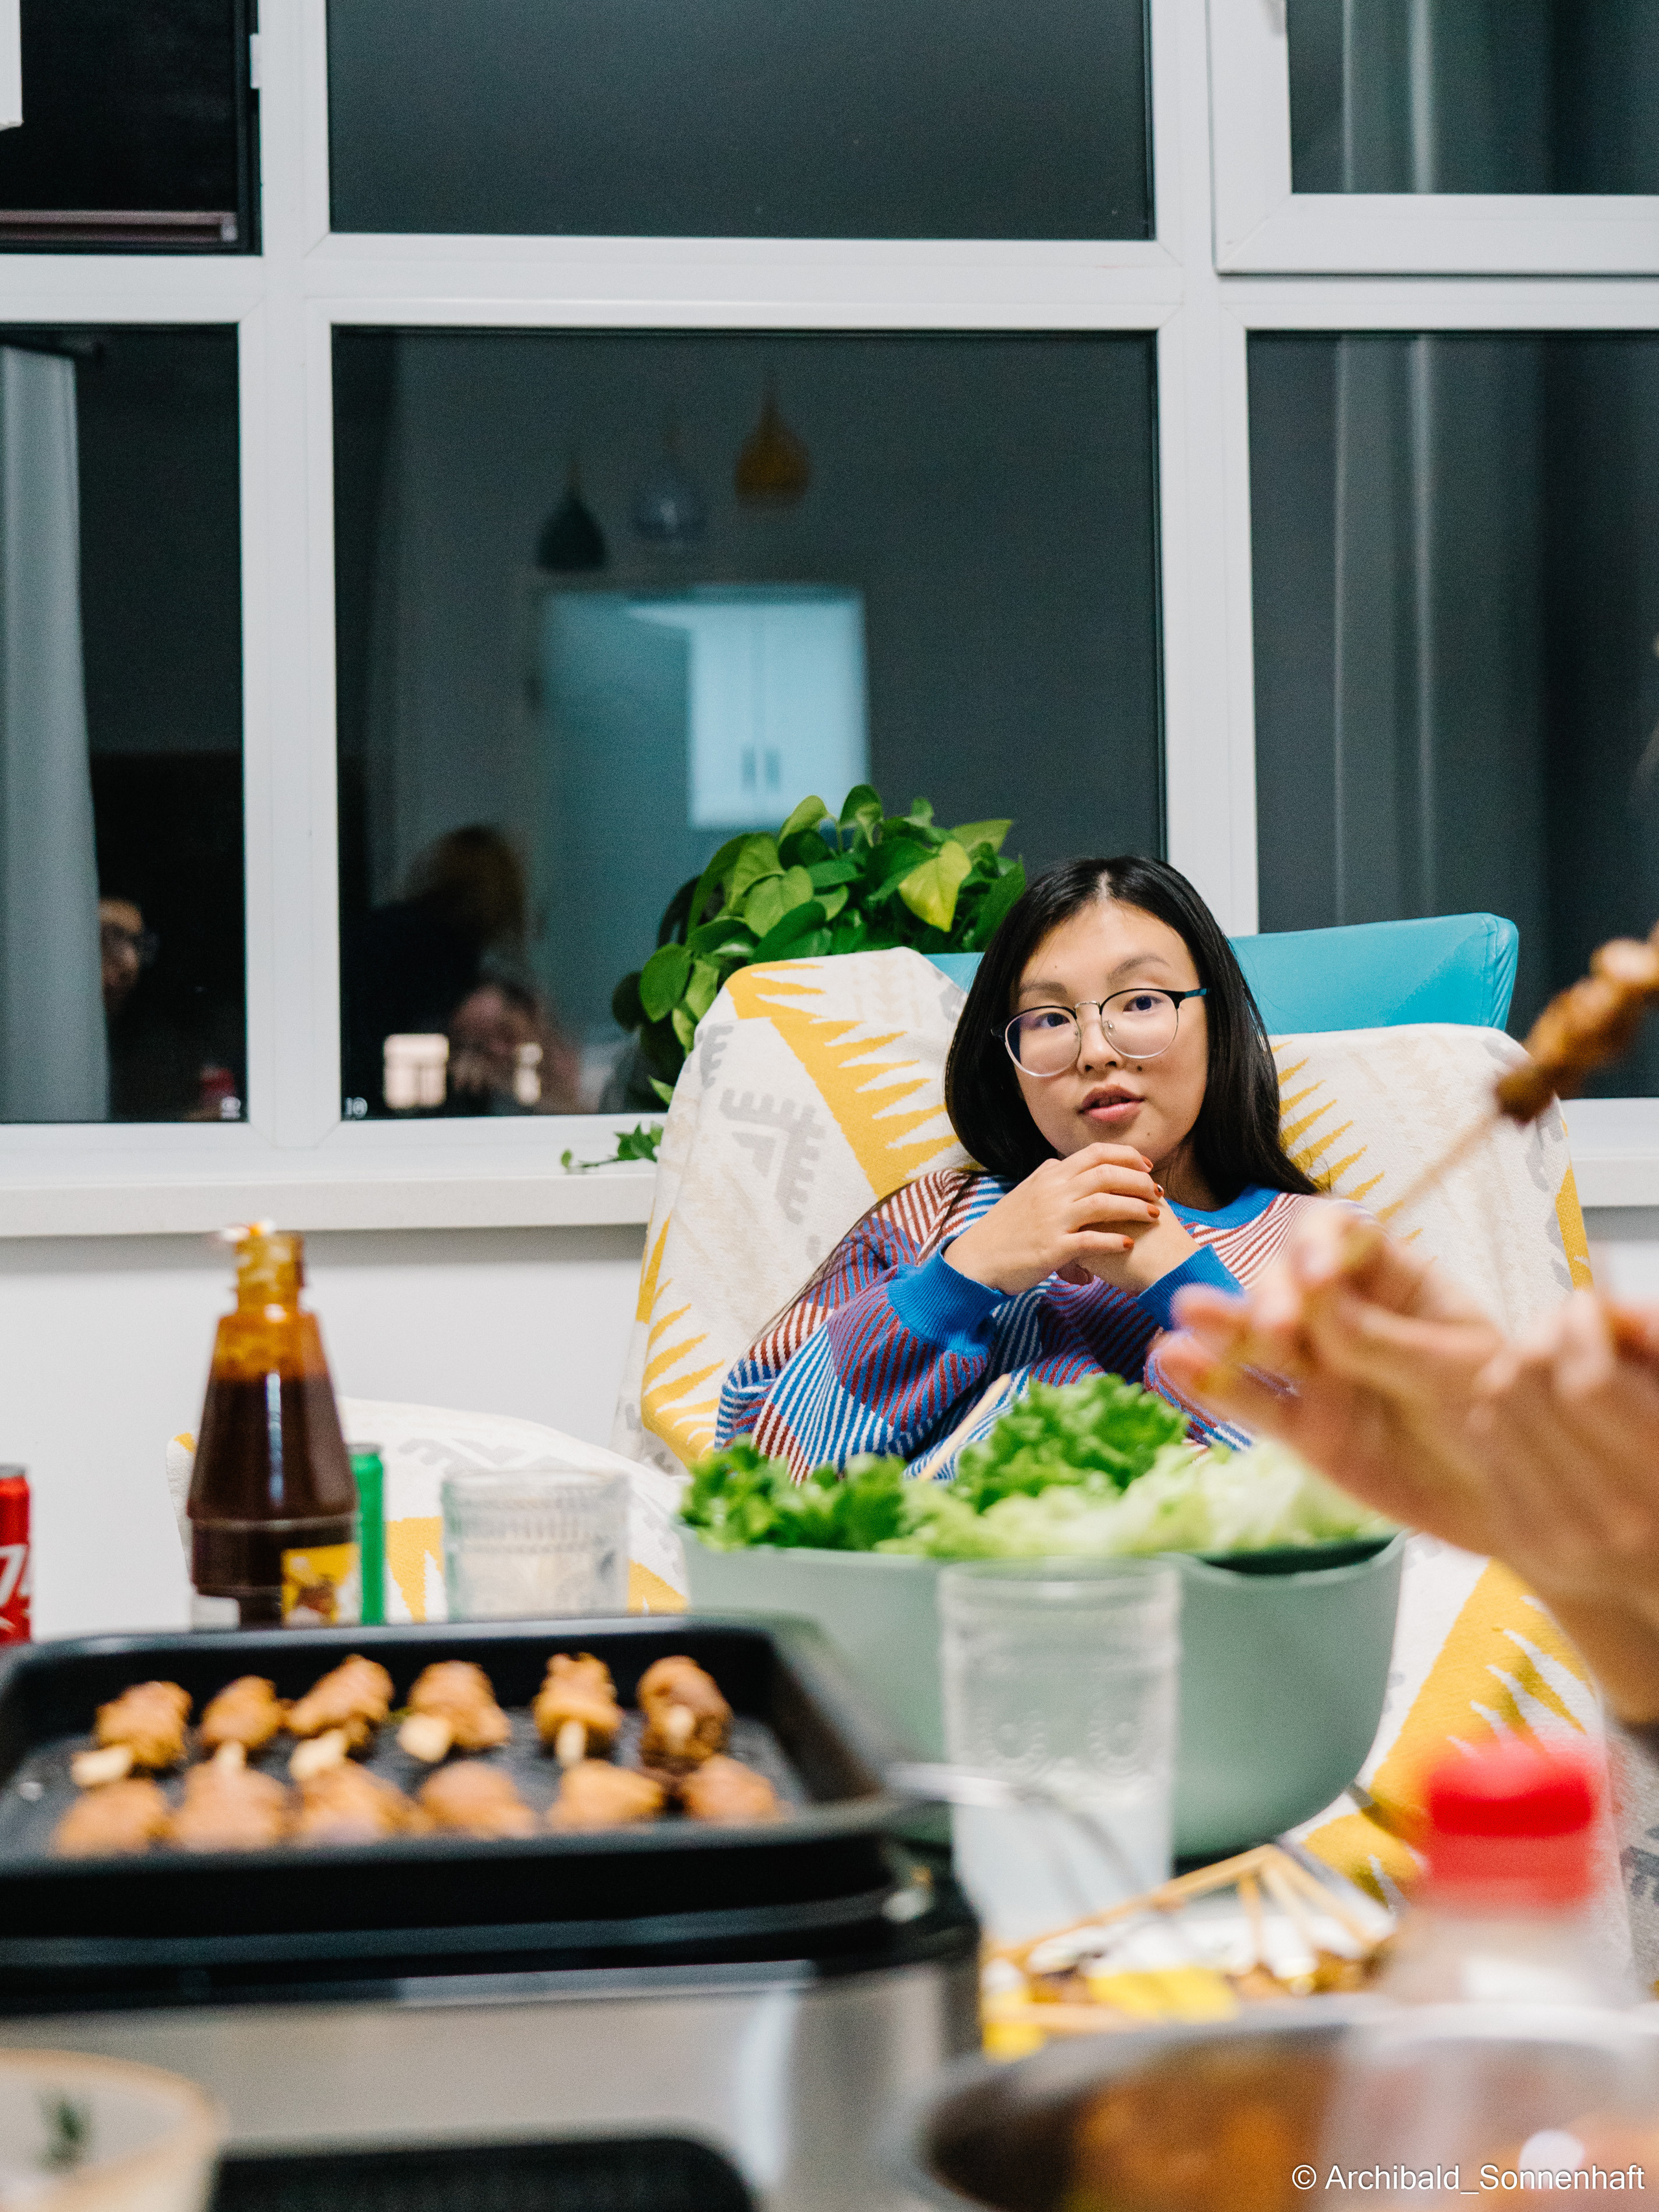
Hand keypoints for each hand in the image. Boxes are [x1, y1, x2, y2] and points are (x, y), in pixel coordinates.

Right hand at [945, 1143, 1179, 1295]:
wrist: (977, 1259)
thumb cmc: (1005, 1229)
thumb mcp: (1025, 1192)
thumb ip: (1049, 1178)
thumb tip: (1065, 1164)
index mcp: (1049, 1175)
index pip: (1096, 1153)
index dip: (1127, 1156)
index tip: (1146, 1166)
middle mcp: (1052, 1191)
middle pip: (1106, 1174)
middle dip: (1138, 1181)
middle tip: (1157, 1192)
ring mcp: (1052, 1219)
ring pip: (1103, 1203)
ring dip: (1134, 1207)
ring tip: (1153, 1215)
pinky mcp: (1052, 1248)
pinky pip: (1090, 1240)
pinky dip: (1113, 1240)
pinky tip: (1128, 1243)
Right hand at [1165, 1217, 1658, 1723]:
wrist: (1520, 1504)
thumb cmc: (1505, 1418)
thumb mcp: (1457, 1369)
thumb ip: (1383, 1338)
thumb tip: (1315, 1299)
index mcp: (1397, 1284)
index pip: (1341, 1237)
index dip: (1318, 1244)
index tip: (1315, 1274)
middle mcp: (1348, 1320)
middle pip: (1288, 1283)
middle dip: (1273, 1293)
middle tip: (1278, 1326)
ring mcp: (1321, 1374)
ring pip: (1259, 1339)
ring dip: (1223, 1323)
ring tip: (1189, 1315)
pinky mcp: (1303, 1428)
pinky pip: (1250, 1402)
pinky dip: (1209, 1384)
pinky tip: (1171, 1364)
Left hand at [1456, 1292, 1658, 1718]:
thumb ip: (1654, 1351)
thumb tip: (1606, 1312)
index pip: (1588, 1385)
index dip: (1579, 1330)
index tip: (1590, 1306)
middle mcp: (1608, 1520)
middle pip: (1529, 1389)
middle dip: (1541, 1336)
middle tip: (1562, 1324)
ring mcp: (1556, 1537)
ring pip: (1495, 1408)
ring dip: (1514, 1366)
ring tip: (1548, 1361)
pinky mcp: (1521, 1541)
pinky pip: (1483, 1441)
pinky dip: (1500, 1409)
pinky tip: (1534, 1409)